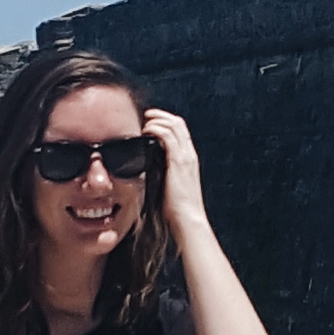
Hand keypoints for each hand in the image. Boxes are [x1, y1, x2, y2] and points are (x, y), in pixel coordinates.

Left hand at [143, 103, 205, 242]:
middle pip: (178, 123)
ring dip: (157, 119)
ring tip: (143, 120)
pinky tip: (145, 131)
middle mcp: (189, 154)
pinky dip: (156, 128)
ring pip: (174, 125)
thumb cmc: (176, 208)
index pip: (180, 131)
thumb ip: (161, 171)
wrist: (187, 219)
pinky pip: (168, 135)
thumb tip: (146, 164)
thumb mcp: (168, 184)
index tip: (150, 121)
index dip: (166, 121)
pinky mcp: (178, 161)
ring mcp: (186, 156)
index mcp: (189, 159)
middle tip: (145, 115)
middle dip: (161, 115)